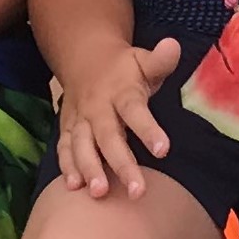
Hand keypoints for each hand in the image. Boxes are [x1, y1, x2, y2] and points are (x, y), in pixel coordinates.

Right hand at [55, 36, 181, 199]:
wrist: (84, 59)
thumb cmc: (124, 68)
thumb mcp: (142, 60)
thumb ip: (160, 60)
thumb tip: (174, 46)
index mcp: (120, 91)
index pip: (134, 110)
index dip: (148, 130)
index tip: (163, 150)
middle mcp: (97, 107)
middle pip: (108, 137)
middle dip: (120, 164)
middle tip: (136, 190)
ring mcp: (80, 120)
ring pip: (82, 146)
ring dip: (89, 169)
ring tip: (99, 193)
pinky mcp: (67, 130)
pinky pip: (64, 149)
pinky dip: (67, 167)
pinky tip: (74, 188)